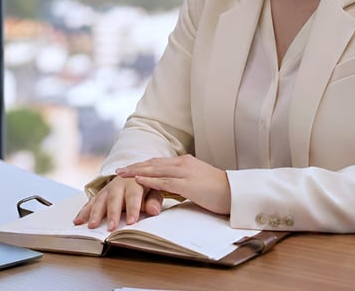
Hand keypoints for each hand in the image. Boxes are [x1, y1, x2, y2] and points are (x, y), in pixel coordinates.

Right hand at [73, 176, 163, 231]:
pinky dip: (84, 212)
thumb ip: (154, 201)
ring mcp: (107, 188)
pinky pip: (91, 202)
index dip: (133, 208)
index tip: (131, 222)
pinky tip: (77, 221)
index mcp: (134, 182)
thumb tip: (154, 211)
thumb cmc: (146, 185)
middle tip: (111, 228)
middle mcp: (118, 184)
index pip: (133, 195)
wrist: (134, 172)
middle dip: (112, 214)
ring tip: (92, 226)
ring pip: (100, 200)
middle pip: (114, 199)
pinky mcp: (100, 194)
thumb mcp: (154, 190)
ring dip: (95, 213)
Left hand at [116, 155, 231, 214]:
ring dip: (136, 172)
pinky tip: (138, 181)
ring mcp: (185, 173)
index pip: (158, 162)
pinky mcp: (188, 184)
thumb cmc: (219, 190)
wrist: (235, 192)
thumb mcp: (197, 182)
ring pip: (155, 170)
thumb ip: (182, 182)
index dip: (142, 164)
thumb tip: (168, 188)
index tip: (129, 168)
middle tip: (119, 171)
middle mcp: (183, 163)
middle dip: (135, 166)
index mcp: (185, 162)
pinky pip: (164, 181)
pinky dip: (149, 180)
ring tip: (122, 175)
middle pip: (153, 163)